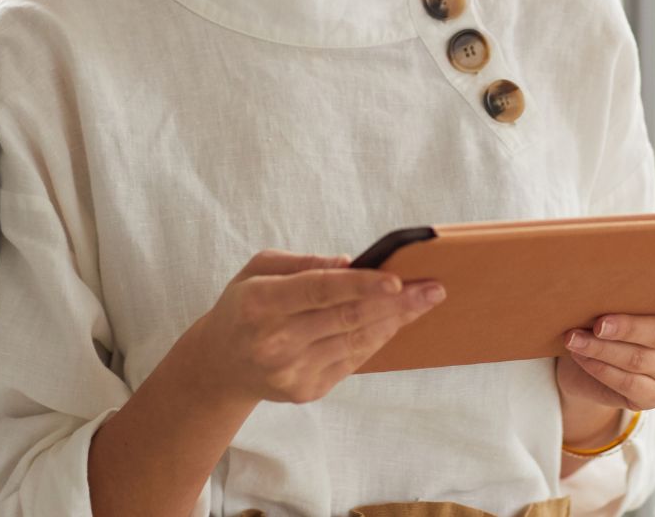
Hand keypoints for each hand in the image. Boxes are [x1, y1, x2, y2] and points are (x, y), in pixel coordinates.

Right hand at [187, 250, 444, 404]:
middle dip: (396, 303)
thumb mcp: (258, 270)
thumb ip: (302, 262)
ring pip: (355, 341)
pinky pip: (353, 360)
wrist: (221, 364)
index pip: (318, 291)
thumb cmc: (245, 306)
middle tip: (433, 288)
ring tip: (424, 301)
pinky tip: (396, 322)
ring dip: (395, 320)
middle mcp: (275, 341)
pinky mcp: (306, 390)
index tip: (397, 280)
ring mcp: (291, 371)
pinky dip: (377, 339)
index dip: (360, 286)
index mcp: (259, 304)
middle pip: (346, 318)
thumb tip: (349, 263)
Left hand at [556, 286, 654, 425]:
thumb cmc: (602, 322)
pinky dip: (601, 369)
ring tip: (574, 339)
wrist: (583, 363)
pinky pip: (628, 383)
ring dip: (602, 348)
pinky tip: (583, 358)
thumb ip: (625, 296)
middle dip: (625, 327)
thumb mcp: (615, 304)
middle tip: (597, 323)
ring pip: (639, 359)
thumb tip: (602, 285)